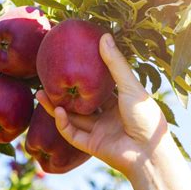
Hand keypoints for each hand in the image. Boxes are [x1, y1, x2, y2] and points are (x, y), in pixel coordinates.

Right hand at [36, 33, 168, 177]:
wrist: (150, 153)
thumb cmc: (146, 117)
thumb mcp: (130, 86)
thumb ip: (115, 64)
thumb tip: (104, 36)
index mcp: (119, 102)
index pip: (97, 88)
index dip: (83, 77)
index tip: (70, 62)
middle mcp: (107, 116)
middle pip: (79, 103)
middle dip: (63, 92)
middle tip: (47, 78)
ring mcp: (98, 131)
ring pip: (71, 118)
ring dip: (55, 107)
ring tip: (39, 92)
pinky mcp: (91, 146)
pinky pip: (72, 134)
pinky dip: (62, 123)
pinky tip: (56, 110)